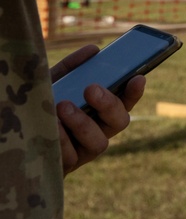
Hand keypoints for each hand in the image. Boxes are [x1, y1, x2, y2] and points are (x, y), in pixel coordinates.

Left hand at [51, 45, 145, 174]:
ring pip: (100, 142)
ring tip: (63, 106)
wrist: (15, 136)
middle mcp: (99, 131)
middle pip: (120, 121)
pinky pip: (71, 156)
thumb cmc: (40, 106)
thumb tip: (94, 50)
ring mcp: (84, 151)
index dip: (135, 92)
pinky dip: (61, 138)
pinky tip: (50, 125)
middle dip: (109, 104)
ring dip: (83, 123)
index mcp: (100, 111)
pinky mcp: (67, 167)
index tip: (138, 77)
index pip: (126, 101)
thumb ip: (72, 68)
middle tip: (91, 88)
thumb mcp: (53, 84)